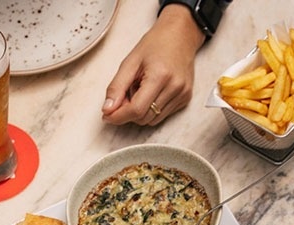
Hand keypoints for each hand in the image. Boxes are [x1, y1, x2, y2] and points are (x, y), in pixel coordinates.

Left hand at [101, 8, 204, 126]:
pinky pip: (162, 116)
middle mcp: (174, 87)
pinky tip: (153, 91)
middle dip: (129, 111)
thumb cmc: (156, 43)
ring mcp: (182, 94)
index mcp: (160, 76)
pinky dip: (152, 109)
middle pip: (143, 118)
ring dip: (141, 110)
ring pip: (152, 120)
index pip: (136, 110)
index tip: (107, 115)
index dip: (119, 116)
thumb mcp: (130, 62)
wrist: (180, 34)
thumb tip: (107, 109)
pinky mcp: (185, 98)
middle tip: (127, 93)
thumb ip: (116, 87)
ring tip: (142, 89)